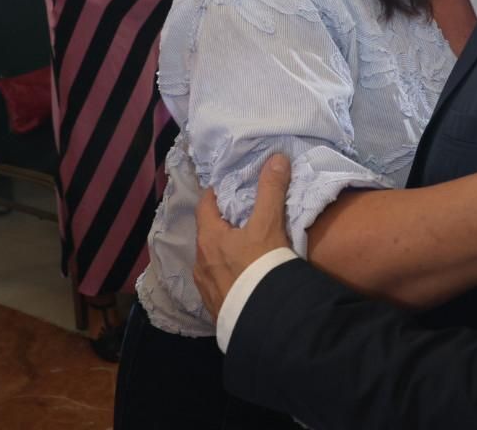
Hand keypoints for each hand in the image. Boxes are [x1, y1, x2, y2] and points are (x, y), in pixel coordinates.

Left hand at [193, 153, 292, 317]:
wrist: (263, 319)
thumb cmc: (262, 265)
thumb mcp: (269, 224)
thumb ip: (271, 190)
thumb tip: (276, 157)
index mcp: (208, 238)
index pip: (205, 206)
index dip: (215, 194)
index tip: (227, 187)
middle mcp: (200, 262)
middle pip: (207, 234)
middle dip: (221, 224)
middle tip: (240, 217)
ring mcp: (205, 287)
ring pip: (210, 260)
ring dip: (222, 252)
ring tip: (242, 249)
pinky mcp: (214, 307)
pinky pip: (217, 283)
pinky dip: (226, 275)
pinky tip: (241, 278)